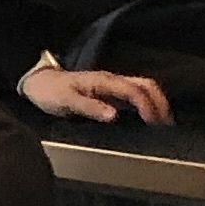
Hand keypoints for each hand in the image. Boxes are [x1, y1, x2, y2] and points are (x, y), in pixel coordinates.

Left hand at [22, 61, 170, 126]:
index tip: (153, 123)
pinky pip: (134, 96)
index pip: (135, 91)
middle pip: (146, 85)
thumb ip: (90, 107)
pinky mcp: (108, 93)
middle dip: (160, 102)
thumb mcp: (67, 100)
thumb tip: (113, 115)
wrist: (37, 84)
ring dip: (156, 103)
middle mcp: (111, 81)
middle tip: (167, 123)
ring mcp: (111, 86)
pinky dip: (146, 105)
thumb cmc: (50, 91)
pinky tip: (147, 118)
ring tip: (163, 123)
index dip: (147, 106)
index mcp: (104, 81)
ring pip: (142, 89)